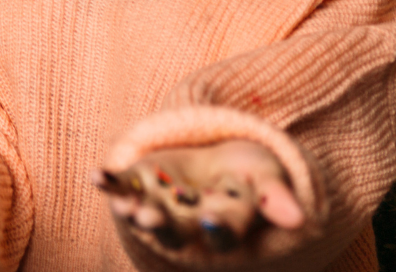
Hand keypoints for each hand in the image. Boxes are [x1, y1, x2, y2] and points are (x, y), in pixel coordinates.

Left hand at [99, 139, 305, 252]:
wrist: (217, 162)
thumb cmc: (249, 174)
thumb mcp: (267, 176)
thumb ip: (275, 197)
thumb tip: (298, 218)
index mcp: (224, 226)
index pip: (222, 234)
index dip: (217, 229)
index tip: (212, 221)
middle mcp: (188, 225)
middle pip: (174, 232)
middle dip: (161, 225)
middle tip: (150, 218)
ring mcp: (159, 206)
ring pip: (144, 215)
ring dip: (132, 211)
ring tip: (125, 207)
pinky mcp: (138, 184)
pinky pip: (120, 187)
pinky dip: (108, 182)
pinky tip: (97, 175)